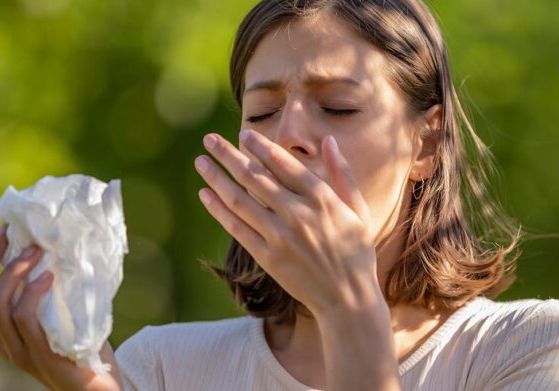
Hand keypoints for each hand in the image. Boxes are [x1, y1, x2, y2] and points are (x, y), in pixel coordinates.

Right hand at [0, 224, 121, 390]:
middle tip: (18, 235)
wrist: (103, 390)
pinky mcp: (43, 358)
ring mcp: (22, 352)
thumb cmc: (86, 350)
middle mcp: (6, 343)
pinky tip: (49, 278)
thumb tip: (63, 250)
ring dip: (14, 273)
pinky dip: (33, 294)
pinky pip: (26, 321)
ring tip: (37, 252)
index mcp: (5, 333)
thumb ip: (56, 295)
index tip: (3, 230)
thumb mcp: (64, 319)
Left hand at [194, 129, 383, 315]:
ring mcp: (280, 236)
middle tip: (209, 140)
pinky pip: (237, 228)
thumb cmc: (355, 251)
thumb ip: (342, 173)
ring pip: (240, 200)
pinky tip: (205, 194)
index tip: (244, 134)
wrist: (347, 297)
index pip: (283, 164)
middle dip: (229, 155)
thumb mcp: (357, 209)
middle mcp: (298, 213)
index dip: (260, 146)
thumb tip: (330, 140)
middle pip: (255, 177)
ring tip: (201, 162)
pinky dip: (218, 210)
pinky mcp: (267, 256)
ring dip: (217, 178)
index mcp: (322, 198)